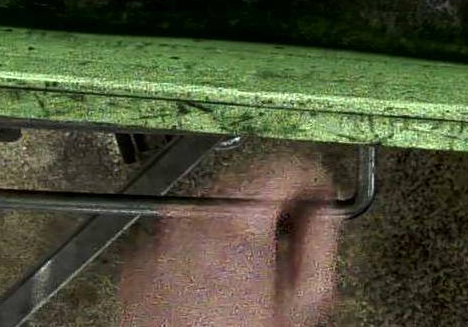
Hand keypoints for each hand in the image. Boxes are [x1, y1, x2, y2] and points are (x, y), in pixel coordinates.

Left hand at [118, 152, 342, 326]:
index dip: (311, 180)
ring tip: (250, 268)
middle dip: (274, 204)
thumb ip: (321, 241)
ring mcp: (163, 233)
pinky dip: (203, 242)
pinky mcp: (142, 253)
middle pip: (248, 181)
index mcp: (240, 220)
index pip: (286, 167)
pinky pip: (183, 230)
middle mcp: (196, 215)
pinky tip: (215, 277)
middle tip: (289, 237)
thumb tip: (325, 210)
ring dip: (237, 223)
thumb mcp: (302, 300)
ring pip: (214, 205)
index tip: (318, 195)